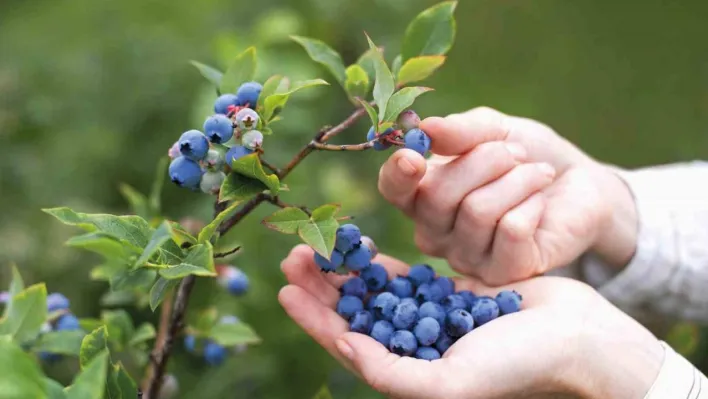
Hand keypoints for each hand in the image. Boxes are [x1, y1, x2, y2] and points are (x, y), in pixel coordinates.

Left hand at [278, 245, 662, 398]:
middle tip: (293, 256)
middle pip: (354, 313)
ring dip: (345, 269)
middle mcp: (413, 346)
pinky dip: (381, 261)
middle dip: (322, 287)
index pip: (347, 344)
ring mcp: (430, 317)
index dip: (313, 319)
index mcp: (408, 372)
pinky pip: (406, 274)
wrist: (574, 338)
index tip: (285, 289)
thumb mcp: (451, 382)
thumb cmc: (516, 367)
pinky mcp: (449, 292)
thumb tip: (345, 347)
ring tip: (317, 245)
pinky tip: (360, 245)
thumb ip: (393, 373)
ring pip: (374, 291)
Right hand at [378, 107, 637, 284]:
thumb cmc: (527, 155)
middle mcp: (436, 232)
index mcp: (422, 194)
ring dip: (517, 180)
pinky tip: (541, 204)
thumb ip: (461, 131)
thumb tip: (426, 129)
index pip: (393, 190)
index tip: (415, 156)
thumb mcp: (494, 129)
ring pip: (477, 212)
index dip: (398, 175)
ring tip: (537, 174)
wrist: (579, 184)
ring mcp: (467, 258)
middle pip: (437, 196)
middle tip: (516, 153)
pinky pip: (510, 232)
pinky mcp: (504, 273)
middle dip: (484, 161)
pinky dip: (532, 204)